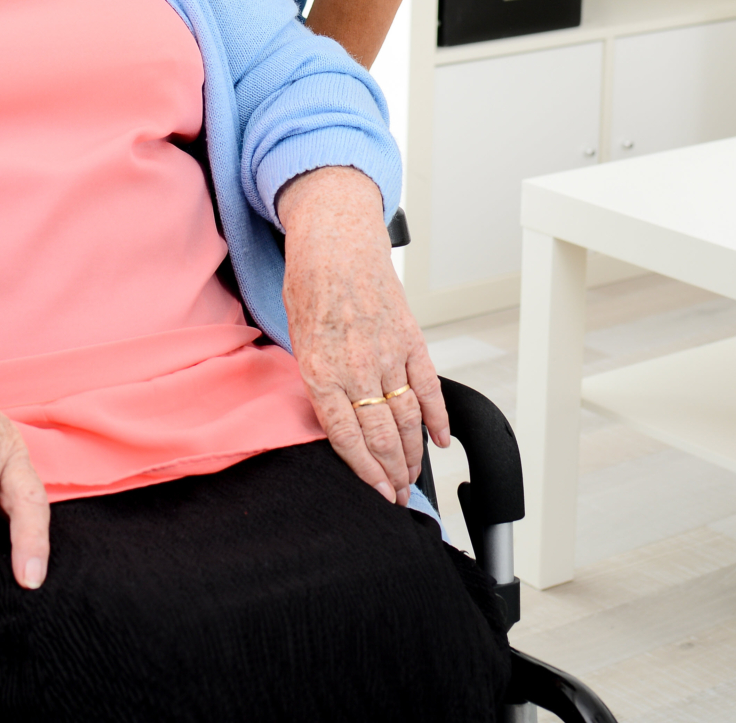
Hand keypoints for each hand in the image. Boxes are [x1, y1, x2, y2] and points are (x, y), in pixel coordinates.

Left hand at [275, 167, 447, 502]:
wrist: (337, 238)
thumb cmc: (309, 284)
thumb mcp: (294, 338)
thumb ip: (314, 380)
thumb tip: (330, 420)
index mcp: (321, 370)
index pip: (346, 437)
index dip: (364, 472)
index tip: (377, 496)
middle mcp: (356, 366)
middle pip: (381, 435)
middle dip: (391, 474)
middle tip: (397, 497)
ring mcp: (388, 352)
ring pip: (407, 418)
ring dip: (412, 454)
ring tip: (412, 478)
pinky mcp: (410, 338)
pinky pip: (428, 387)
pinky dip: (438, 416)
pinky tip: (440, 441)